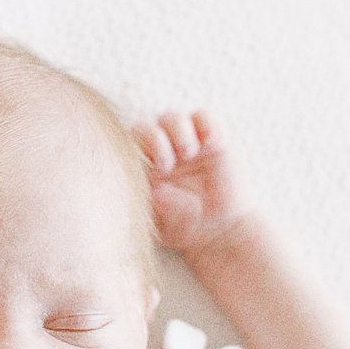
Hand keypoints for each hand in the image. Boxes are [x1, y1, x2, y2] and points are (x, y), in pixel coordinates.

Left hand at [134, 109, 255, 256]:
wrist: (221, 231)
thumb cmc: (185, 229)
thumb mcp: (164, 222)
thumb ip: (155, 204)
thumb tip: (153, 188)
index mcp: (142, 170)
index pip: (128, 146)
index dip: (135, 149)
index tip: (151, 169)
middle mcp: (161, 153)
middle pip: (146, 126)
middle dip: (154, 139)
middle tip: (168, 163)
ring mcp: (186, 145)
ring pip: (172, 118)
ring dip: (177, 130)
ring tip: (188, 152)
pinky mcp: (212, 141)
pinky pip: (204, 117)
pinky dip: (206, 124)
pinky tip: (210, 143)